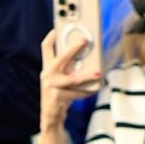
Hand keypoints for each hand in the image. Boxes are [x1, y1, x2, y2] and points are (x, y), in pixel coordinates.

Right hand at [37, 22, 101, 138]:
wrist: (50, 116)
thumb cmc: (59, 94)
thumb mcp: (60, 78)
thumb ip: (69, 68)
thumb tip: (89, 58)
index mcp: (47, 67)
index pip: (46, 48)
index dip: (52, 36)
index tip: (59, 27)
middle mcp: (47, 75)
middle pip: (60, 58)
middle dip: (73, 48)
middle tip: (85, 41)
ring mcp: (51, 87)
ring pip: (72, 79)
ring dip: (86, 76)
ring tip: (98, 73)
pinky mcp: (57, 98)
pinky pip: (76, 93)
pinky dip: (86, 92)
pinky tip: (94, 90)